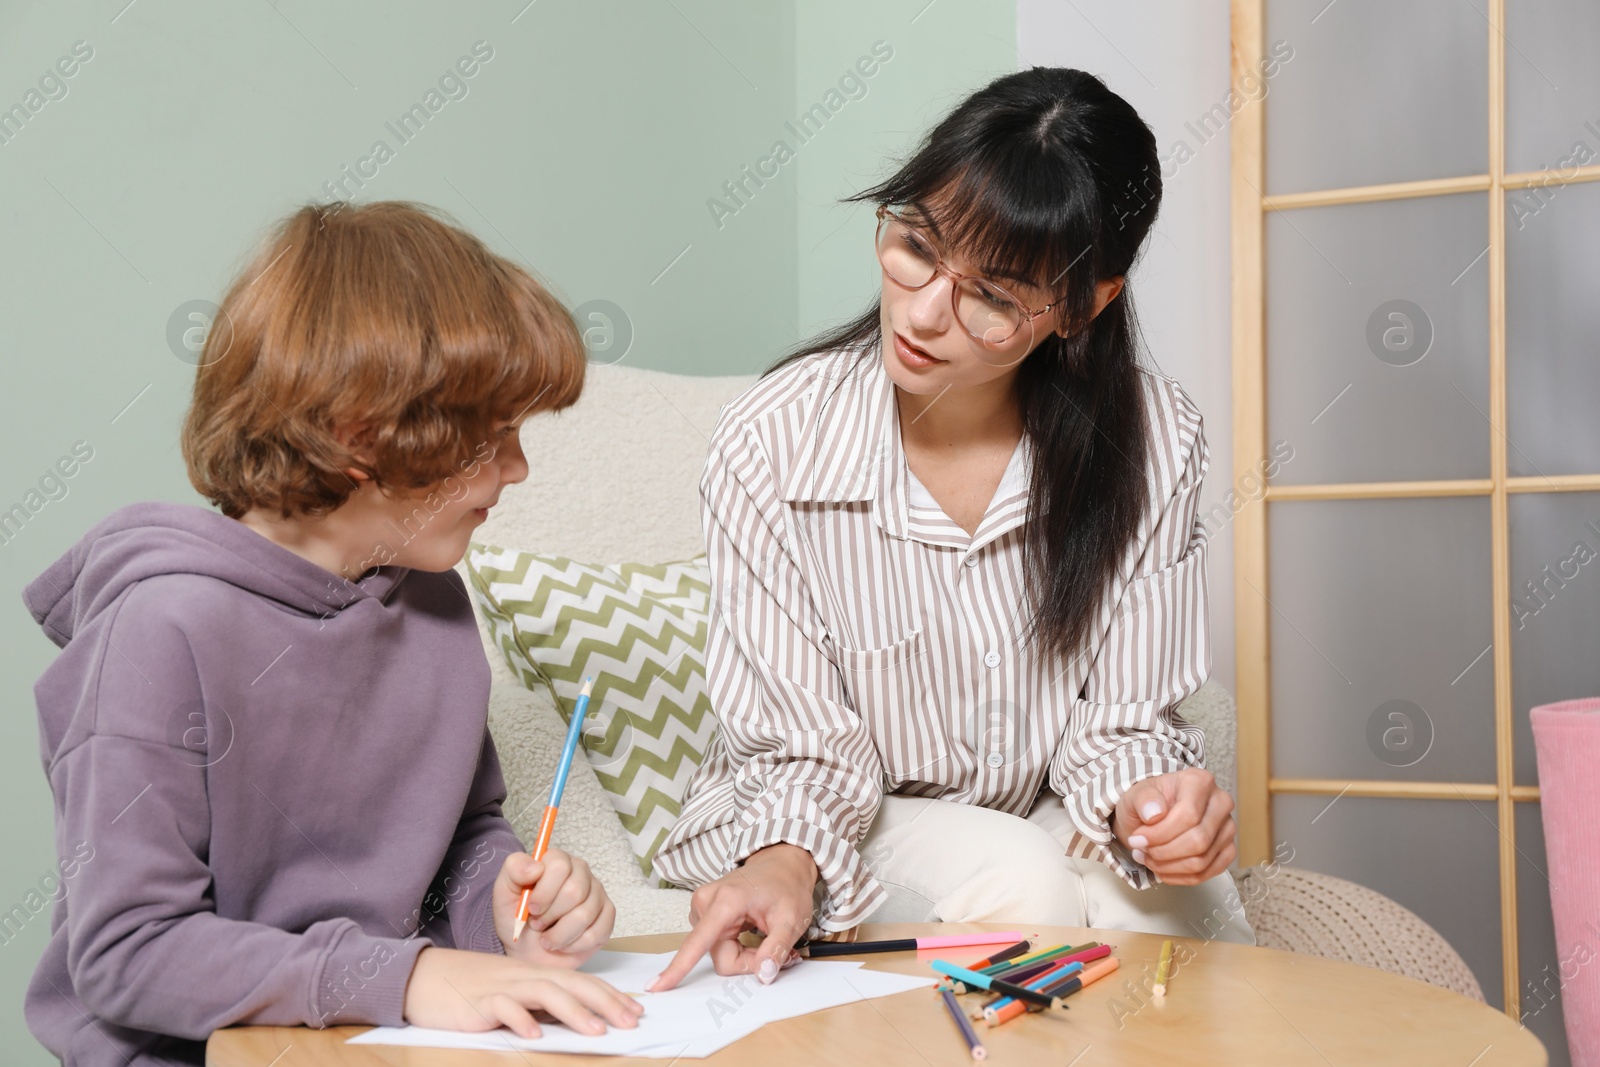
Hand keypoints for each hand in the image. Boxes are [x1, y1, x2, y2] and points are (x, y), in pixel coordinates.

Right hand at [403, 946, 641, 1038]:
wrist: (424, 978)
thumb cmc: (471, 989)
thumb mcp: (512, 993)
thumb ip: (540, 1004)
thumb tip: (575, 1020)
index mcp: (536, 974)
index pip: (580, 981)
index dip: (609, 995)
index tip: (635, 1010)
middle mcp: (525, 976)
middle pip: (572, 984)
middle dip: (605, 1003)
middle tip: (630, 1021)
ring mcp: (503, 986)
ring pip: (544, 993)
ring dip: (573, 1012)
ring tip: (596, 1031)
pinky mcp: (479, 1001)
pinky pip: (503, 1007)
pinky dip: (520, 1020)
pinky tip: (534, 1035)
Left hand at [492, 849, 614, 965]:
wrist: (527, 952)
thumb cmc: (516, 921)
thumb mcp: (504, 894)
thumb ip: (514, 871)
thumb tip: (536, 866)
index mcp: (557, 861)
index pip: (559, 866)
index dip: (544, 892)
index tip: (531, 908)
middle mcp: (581, 873)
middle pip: (575, 891)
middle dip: (551, 915)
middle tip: (537, 924)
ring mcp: (597, 894)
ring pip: (584, 915)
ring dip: (559, 935)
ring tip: (547, 938)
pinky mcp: (607, 917)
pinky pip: (597, 932)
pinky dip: (574, 945)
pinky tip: (564, 944)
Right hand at [646, 843, 817, 991]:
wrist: (781, 864)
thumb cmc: (787, 887)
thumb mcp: (792, 918)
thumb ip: (776, 948)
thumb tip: (762, 975)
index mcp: (726, 901)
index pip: (698, 941)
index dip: (678, 967)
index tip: (657, 986)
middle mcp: (706, 902)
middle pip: (719, 956)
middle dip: (748, 961)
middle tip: (777, 950)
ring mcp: (702, 907)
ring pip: (718, 953)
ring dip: (744, 954)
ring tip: (766, 935)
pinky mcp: (704, 913)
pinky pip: (717, 945)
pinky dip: (738, 947)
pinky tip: (754, 933)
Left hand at [1112, 767, 1236, 884]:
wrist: (1151, 815)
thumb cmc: (1147, 803)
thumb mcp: (1136, 794)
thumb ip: (1143, 799)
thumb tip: (1154, 812)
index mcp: (1200, 781)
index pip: (1188, 815)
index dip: (1160, 834)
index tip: (1138, 838)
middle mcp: (1220, 803)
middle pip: (1198, 841)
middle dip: (1163, 852)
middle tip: (1141, 849)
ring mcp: (1227, 829)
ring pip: (1201, 861)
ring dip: (1168, 866)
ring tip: (1148, 858)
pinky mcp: (1227, 851)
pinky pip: (1207, 874)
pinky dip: (1179, 877)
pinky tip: (1162, 868)